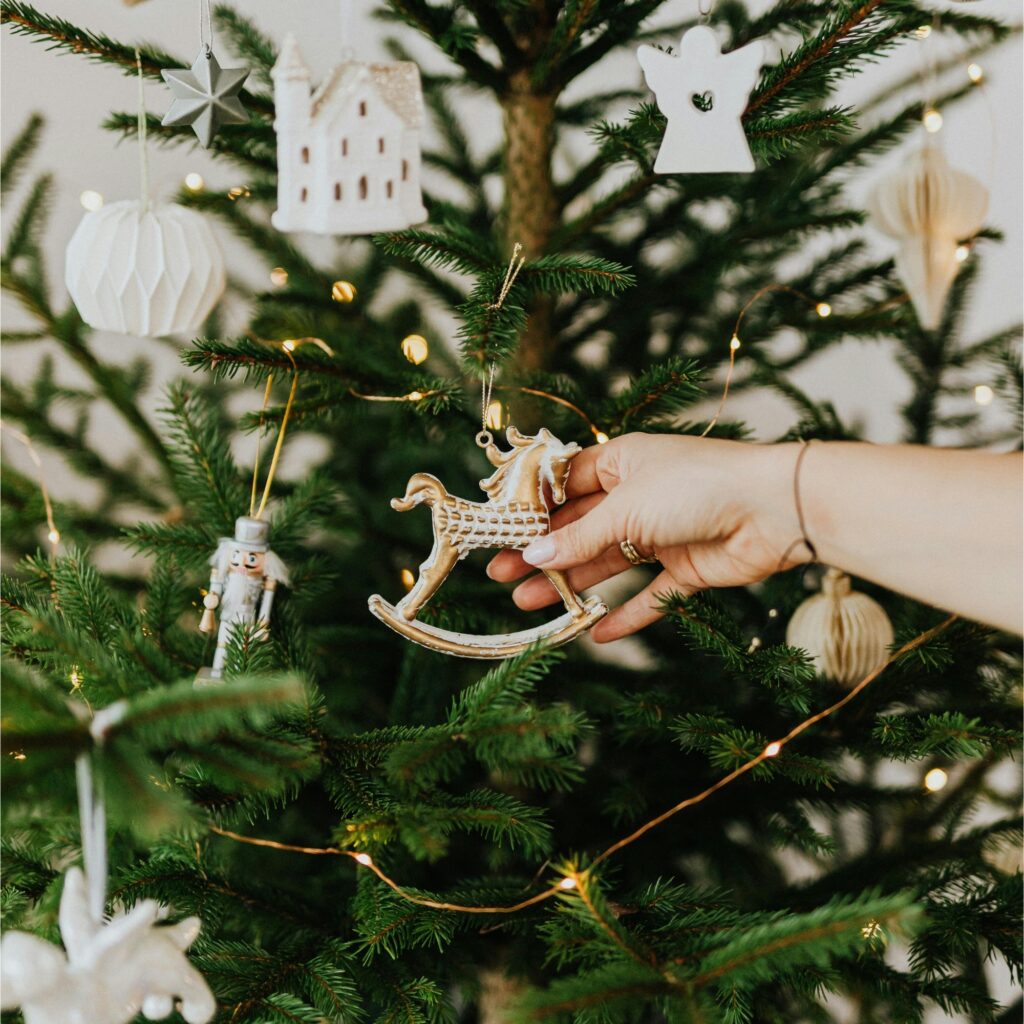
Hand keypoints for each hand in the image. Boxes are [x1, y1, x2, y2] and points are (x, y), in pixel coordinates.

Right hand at [486, 434, 805, 642]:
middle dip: (543, 552)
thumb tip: (532, 557)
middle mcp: (639, 495)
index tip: (500, 534)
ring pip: (607, 562)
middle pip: (580, 528)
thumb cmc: (697, 486)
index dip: (533, 511)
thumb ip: (579, 538)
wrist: (773, 509)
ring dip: (571, 583)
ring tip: (528, 603)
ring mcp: (663, 532)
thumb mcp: (626, 508)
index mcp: (622, 463)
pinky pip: (649, 594)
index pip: (565, 485)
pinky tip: (594, 632)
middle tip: (502, 576)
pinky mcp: (687, 567)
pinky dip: (625, 614)